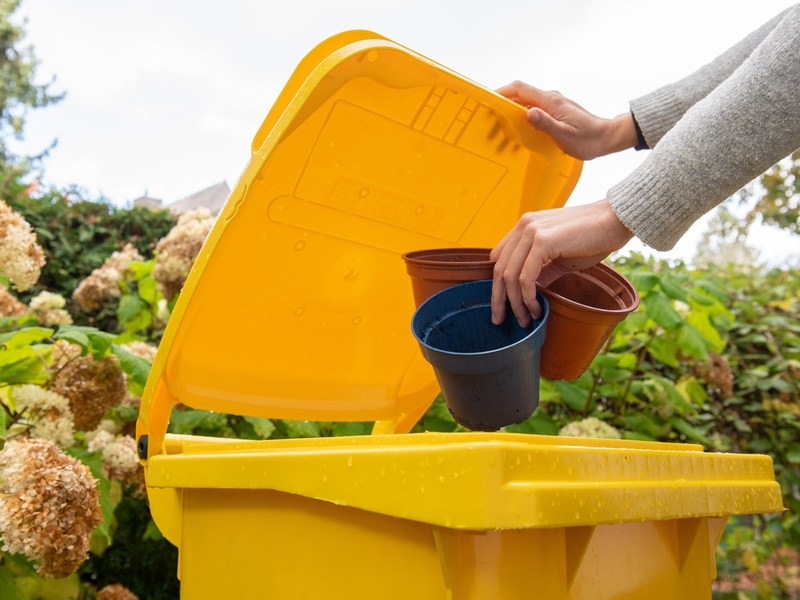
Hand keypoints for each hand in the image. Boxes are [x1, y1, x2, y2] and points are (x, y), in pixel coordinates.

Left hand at [490, 199, 633, 326]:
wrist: (616, 221)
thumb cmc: (593, 238)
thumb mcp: (560, 257)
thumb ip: (542, 270)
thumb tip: (530, 292)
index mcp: (525, 226)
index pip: (499, 258)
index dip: (497, 283)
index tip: (501, 305)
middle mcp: (524, 226)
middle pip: (499, 269)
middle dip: (498, 299)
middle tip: (499, 320)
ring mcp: (531, 231)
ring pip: (510, 276)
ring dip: (515, 303)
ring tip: (525, 320)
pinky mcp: (543, 241)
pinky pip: (526, 277)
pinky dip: (528, 298)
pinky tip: (537, 309)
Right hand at [496, 81, 637, 159]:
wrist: (606, 137)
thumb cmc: (588, 139)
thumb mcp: (565, 136)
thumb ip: (546, 124)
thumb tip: (529, 113)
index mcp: (551, 101)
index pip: (520, 89)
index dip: (502, 90)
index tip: (488, 97)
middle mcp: (551, 98)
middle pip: (521, 93)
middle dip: (503, 100)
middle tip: (490, 114)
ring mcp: (553, 103)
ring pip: (526, 99)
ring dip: (512, 107)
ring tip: (501, 121)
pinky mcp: (555, 110)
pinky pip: (534, 106)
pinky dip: (522, 112)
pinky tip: (519, 125)